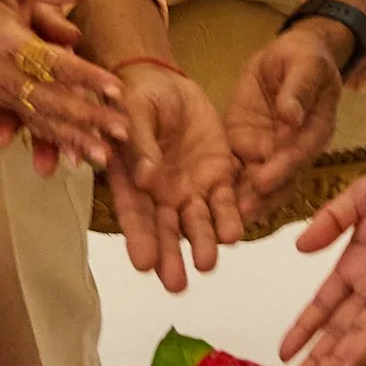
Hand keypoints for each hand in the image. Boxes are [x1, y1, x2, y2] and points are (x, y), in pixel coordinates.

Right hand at [0, 0, 127, 168]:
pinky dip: (52, 143)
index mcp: (10, 42)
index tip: (116, 88)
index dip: (85, 76)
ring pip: (40, 122)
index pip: (53, 63)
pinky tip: (76, 158)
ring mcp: (2, 93)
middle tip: (122, 130)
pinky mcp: (2, 102)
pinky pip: (29, 126)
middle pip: (50, 101)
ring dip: (72, 140)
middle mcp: (4, 74)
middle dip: (87, 118)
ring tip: (103, 157)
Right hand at [105, 63, 242, 293]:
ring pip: (197, 223)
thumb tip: (146, 178)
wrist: (166, 82)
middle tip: (175, 284)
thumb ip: (140, 144)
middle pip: (166, 230)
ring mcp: (190, 188)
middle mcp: (160, 195)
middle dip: (171, 256)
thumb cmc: (137, 97)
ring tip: (208, 263)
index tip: (143, 264)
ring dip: (202, 243)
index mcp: (131, 182)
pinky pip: (225, 201)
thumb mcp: (132, 113)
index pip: (134, 215)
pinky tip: (234, 235)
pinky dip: (229, 217)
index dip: (139, 239)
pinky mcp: (218, 176)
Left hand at [223, 23, 343, 216]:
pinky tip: (202, 201)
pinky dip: (222, 187)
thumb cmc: (305, 57)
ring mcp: (268, 151)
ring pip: (255, 184)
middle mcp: (293, 149)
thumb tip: (291, 115)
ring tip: (217, 218)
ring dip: (239, 201)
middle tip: (237, 216)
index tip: (263, 182)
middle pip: (278, 181)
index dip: (281, 169)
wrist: (289, 57)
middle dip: (258, 199)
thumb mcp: (305, 64)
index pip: (298, 153)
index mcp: (314, 130)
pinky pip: (233, 170)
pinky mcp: (244, 147)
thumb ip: (299, 89)